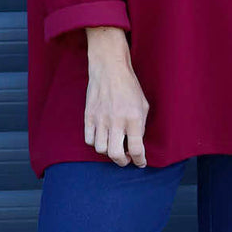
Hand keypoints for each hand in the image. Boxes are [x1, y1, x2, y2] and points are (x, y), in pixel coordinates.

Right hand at [84, 27, 149, 165]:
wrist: (109, 69)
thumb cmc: (128, 86)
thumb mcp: (143, 105)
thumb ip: (141, 126)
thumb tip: (136, 144)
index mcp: (134, 118)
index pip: (137, 149)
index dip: (140, 160)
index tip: (140, 162)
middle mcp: (117, 121)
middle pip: (116, 154)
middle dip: (123, 162)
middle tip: (126, 159)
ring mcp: (101, 119)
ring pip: (101, 150)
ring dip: (108, 152)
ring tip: (114, 146)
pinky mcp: (89, 116)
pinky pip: (89, 140)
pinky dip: (96, 143)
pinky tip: (102, 137)